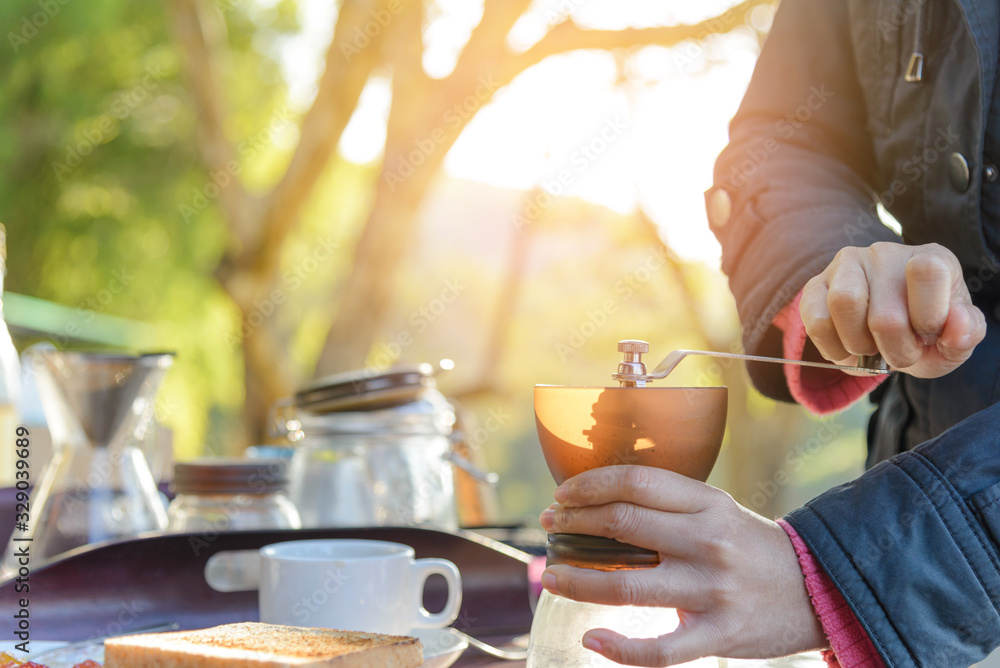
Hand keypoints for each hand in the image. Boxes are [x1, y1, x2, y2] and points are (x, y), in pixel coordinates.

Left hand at [538, 466, 824, 665]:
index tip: (562, 494)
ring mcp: (713, 591)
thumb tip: (600, 501)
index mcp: (708, 503)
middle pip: (624, 526)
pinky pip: (660, 650)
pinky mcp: (718, 634)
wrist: (816, 589)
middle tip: (550, 527)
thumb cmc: (749, 546)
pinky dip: (620, 648)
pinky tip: (593, 637)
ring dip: (579, 582)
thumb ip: (669, 505)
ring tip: (553, 577)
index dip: (589, 486)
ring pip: (628, 586)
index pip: (635, 483)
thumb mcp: (718, 509)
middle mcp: (708, 542)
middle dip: (575, 524)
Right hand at [800, 242, 985, 377]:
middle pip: (885, 313)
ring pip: (844, 304)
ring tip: (869, 348)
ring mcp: (846, 265)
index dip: (928, 318)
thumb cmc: (923, 334)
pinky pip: (815, 319)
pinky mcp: (815, 285)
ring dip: (859, 345)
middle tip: (900, 352)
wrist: (886, 335)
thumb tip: (956, 324)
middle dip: (894, 350)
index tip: (928, 334)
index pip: (927, 272)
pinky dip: (832, 348)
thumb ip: (966, 333)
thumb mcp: (954, 340)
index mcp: (930, 258)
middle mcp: (885, 253)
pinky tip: (847, 349)